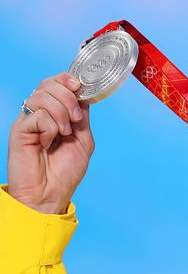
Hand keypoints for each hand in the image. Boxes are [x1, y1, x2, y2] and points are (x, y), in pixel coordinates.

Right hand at [7, 73, 94, 213]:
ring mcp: (28, 120)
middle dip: (68, 97)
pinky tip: (47, 142)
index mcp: (55, 113)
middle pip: (49, 84)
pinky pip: (38, 115)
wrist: (50, 194)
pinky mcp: (20, 129)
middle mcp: (40, 113)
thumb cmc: (65, 171)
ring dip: (61, 113)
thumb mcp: (83, 140)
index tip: (78, 86)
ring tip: (64, 134)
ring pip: (42, 95)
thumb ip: (82, 117)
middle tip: (75, 119)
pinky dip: (50, 128)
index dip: (68, 79)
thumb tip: (83, 94)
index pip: (57, 84)